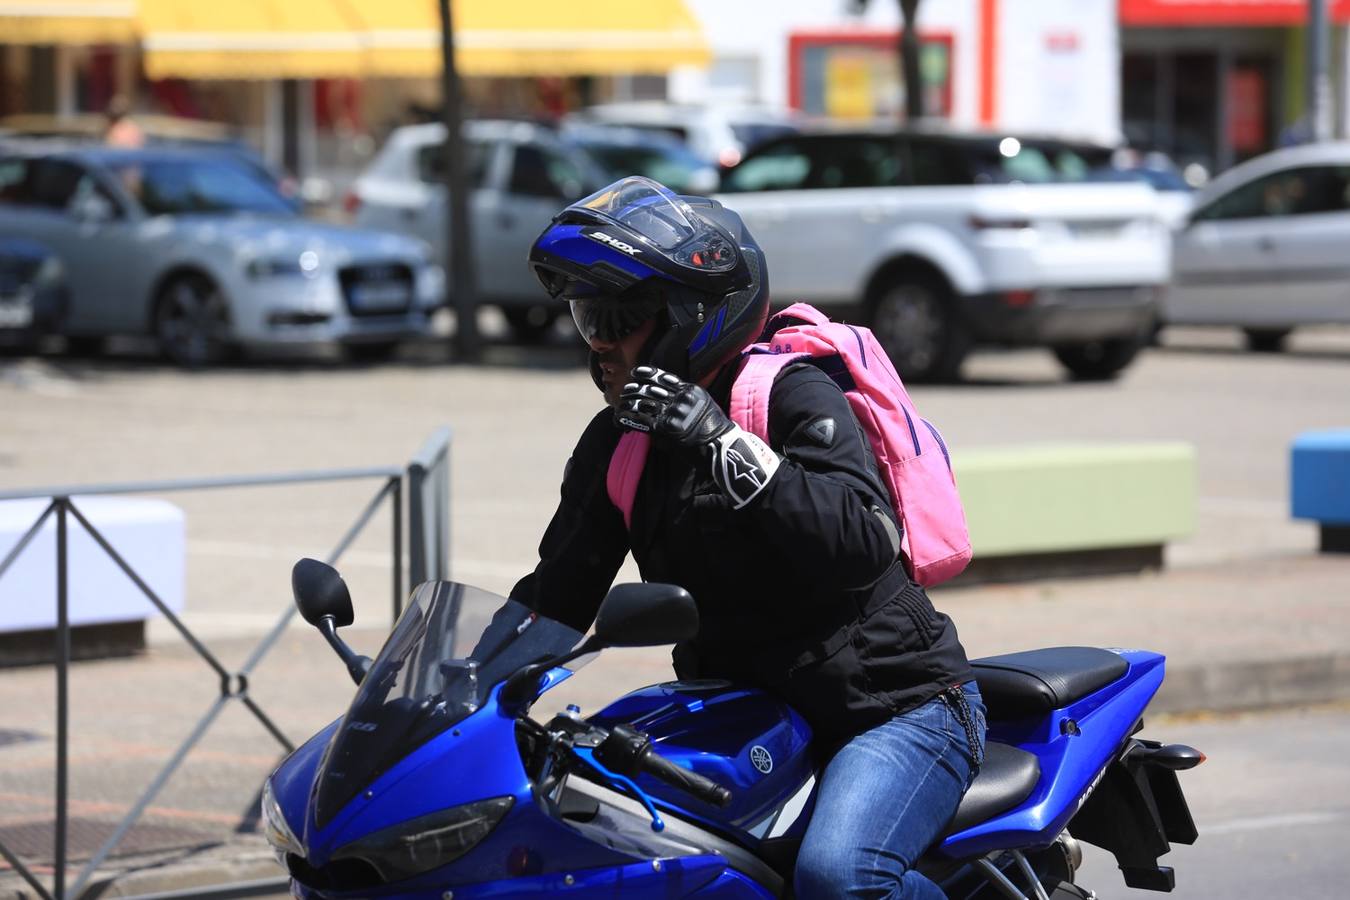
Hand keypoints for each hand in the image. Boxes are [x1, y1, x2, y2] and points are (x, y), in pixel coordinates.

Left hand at [616, 366, 733, 449]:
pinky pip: (642, 421)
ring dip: (628, 404)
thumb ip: (684, 398)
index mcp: (689, 390)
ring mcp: (674, 412)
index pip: (662, 376)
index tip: (635, 373)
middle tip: (624, 392)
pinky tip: (619, 420)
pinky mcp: (668, 428)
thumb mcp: (703, 404)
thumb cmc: (712, 428)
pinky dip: (627, 420)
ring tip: (620, 405)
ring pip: (643, 403)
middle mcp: (680, 398)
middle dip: (633, 389)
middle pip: (649, 388)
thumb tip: (663, 399)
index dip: (645, 374)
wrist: (720, 446)